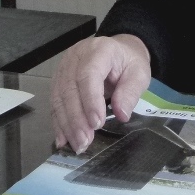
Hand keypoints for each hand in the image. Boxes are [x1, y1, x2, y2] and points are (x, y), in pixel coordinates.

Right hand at [51, 34, 150, 152]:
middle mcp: (76, 56)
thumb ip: (131, 91)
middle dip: (77, 118)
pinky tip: (63, 139)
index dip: (90, 100)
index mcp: (99, 49)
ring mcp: (64, 67)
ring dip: (67, 124)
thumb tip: (121, 114)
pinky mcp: (58, 79)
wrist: (119, 51)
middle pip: (70, 89)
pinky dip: (58, 123)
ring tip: (78, 144)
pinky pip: (54, 103)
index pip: (88, 75)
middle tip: (85, 141)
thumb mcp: (139, 73)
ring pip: (59, 98)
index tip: (97, 124)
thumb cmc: (129, 62)